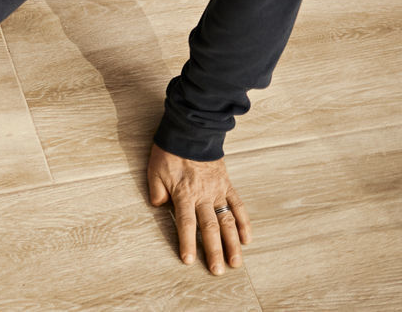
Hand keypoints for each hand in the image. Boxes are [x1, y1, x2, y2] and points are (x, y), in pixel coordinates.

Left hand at [148, 144, 250, 274]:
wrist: (192, 130)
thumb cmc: (170, 150)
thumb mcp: (155, 170)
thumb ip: (157, 191)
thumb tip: (159, 207)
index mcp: (184, 193)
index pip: (185, 223)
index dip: (187, 242)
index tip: (189, 261)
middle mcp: (203, 195)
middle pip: (210, 227)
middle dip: (214, 251)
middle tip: (218, 271)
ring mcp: (218, 191)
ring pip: (227, 221)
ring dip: (232, 243)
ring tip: (236, 263)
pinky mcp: (227, 185)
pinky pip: (238, 206)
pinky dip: (244, 223)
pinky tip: (247, 239)